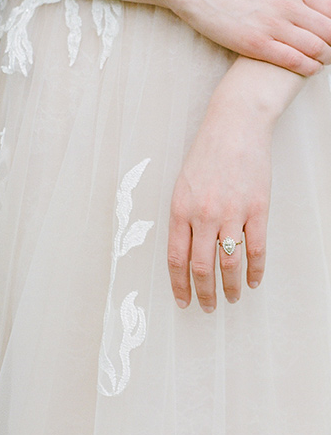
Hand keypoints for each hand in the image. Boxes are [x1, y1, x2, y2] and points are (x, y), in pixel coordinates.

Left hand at [167, 91, 272, 311]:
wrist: (234, 127)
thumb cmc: (206, 153)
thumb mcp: (182, 184)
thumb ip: (182, 216)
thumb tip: (185, 251)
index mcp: (180, 208)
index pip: (176, 258)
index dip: (179, 285)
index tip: (183, 301)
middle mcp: (204, 214)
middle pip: (202, 267)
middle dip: (204, 293)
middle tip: (207, 307)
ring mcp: (232, 212)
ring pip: (230, 263)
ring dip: (230, 287)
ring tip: (232, 298)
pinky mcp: (257, 209)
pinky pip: (256, 249)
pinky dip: (256, 271)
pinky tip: (254, 281)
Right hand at [171, 0, 330, 76]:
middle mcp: (288, 3)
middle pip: (330, 30)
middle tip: (330, 51)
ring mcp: (272, 24)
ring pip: (316, 48)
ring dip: (324, 58)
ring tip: (322, 62)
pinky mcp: (255, 43)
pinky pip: (293, 60)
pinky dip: (307, 67)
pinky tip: (309, 69)